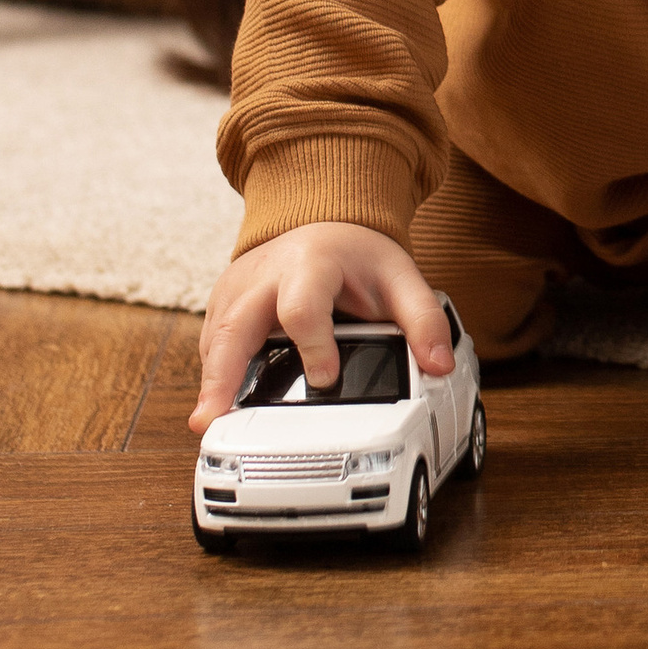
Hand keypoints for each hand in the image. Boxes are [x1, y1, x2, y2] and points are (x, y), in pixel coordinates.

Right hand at [190, 219, 455, 433]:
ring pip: (215, 338)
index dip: (312, 344)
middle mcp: (263, 276)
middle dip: (222, 373)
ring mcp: (236, 290)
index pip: (302, 307)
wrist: (320, 222)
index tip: (325, 379)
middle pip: (234, 326)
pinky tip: (217, 406)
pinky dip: (212, 374)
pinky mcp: (222, 306)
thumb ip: (422, 320)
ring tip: (207, 425)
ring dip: (210, 381)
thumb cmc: (355, 255)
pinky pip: (212, 344)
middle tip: (212, 419)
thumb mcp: (399, 277)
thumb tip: (440, 366)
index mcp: (309, 264)